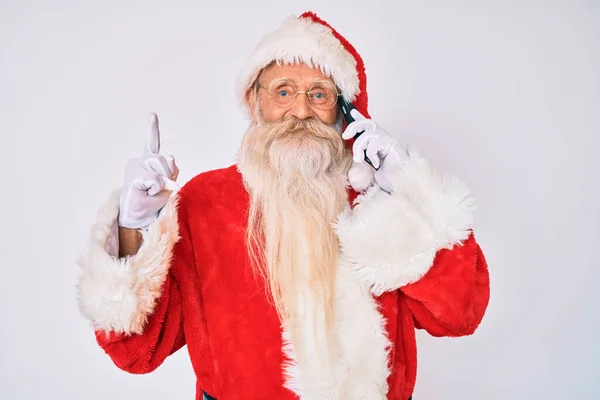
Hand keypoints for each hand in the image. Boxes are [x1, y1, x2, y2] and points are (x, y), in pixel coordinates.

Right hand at [118, 113, 179, 228]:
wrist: (139, 217)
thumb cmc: (152, 203)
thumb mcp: (168, 185)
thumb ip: (171, 170)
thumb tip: (169, 159)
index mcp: (148, 162)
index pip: (152, 142)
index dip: (152, 128)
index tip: (152, 114)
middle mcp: (140, 160)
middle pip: (166, 159)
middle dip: (170, 174)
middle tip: (161, 188)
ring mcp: (135, 166)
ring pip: (160, 167)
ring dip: (163, 182)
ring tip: (152, 191)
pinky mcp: (133, 174)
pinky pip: (154, 179)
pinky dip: (156, 188)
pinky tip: (146, 193)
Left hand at [342, 109, 407, 192]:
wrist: (398, 185)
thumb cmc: (384, 176)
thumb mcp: (367, 163)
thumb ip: (361, 152)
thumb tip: (350, 143)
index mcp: (377, 139)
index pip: (367, 124)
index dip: (359, 116)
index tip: (351, 112)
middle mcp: (383, 137)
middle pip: (366, 123)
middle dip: (353, 127)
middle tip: (346, 136)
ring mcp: (388, 140)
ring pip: (367, 135)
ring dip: (359, 148)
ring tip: (360, 160)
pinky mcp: (392, 144)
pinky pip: (374, 144)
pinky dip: (371, 154)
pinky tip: (376, 163)